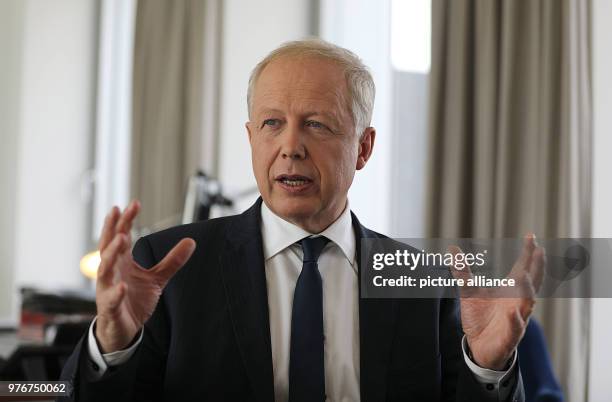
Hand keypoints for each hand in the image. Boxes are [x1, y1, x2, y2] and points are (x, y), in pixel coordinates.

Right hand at [94, 200, 195, 352]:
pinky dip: (115, 292)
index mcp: (121, 261)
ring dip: (112, 253)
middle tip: (119, 210)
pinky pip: (111, 298)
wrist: (123, 328)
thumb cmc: (134, 298)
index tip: (134, 203)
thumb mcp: (157, 278)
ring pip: (105, 268)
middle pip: (109, 245)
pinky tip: (122, 286)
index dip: (126, 220)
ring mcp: (107, 288)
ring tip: (121, 238)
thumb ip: (172, 261)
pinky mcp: (110, 307)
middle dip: (113, 228)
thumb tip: (191, 241)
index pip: (120, 235)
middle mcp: (111, 271)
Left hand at [449, 234, 544, 369]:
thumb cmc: (480, 317)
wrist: (478, 347)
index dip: (528, 253)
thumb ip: (462, 271)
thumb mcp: (468, 291)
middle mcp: (517, 302)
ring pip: (527, 304)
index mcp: (511, 290)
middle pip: (531, 282)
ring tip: (524, 275)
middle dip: (536, 267)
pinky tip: (513, 312)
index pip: (523, 268)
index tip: (531, 236)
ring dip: (527, 290)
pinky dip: (515, 320)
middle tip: (538, 250)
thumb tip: (453, 248)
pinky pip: (515, 328)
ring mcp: (516, 319)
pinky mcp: (510, 337)